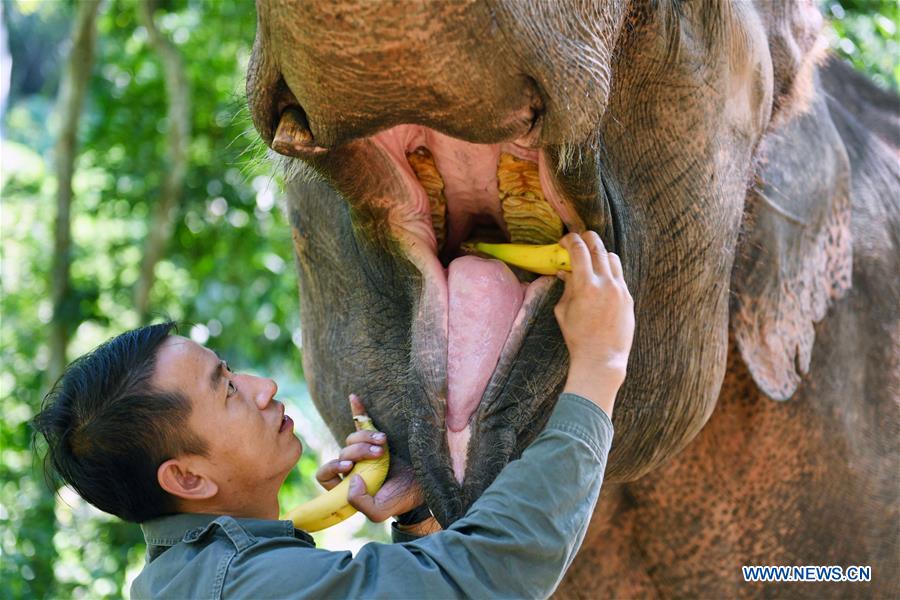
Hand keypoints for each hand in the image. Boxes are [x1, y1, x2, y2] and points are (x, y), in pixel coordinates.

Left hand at [314, 394, 424, 521]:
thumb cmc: (400, 500)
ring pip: (352, 438)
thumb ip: (359, 502)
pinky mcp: (378, 438)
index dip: (333, 468)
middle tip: (379, 453)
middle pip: (342, 452)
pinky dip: (358, 409)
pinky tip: (354, 398)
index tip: (350, 466)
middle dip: (359, 451)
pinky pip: (363, 421)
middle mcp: (354, 466)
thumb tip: (351, 478)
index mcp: (348, 484)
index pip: (326, 475)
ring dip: (366, 437)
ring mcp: (366, 451)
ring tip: (384, 441)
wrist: (425, 485)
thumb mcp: (378, 511)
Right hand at [555, 231, 633, 414]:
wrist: (602, 358)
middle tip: (578, 241)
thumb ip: (566, 287)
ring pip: (612, 257)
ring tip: (590, 262)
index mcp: (586, 285)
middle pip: (598, 246)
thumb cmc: (577, 337)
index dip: (569, 240)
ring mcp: (620, 289)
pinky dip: (609, 272)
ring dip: (599, 254)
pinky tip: (601, 280)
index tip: (564, 241)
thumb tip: (565, 271)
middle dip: (586, 239)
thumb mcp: (563, 310)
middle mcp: (606, 283)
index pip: (578, 249)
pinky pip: (619, 275)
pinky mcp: (628, 298)